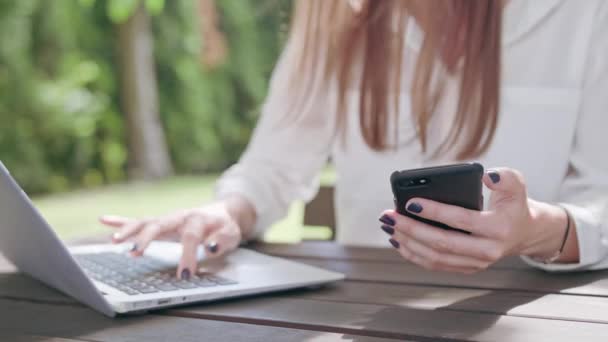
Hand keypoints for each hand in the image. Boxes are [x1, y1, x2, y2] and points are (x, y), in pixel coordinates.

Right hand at [100, 201, 244, 278]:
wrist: (223, 213)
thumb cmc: (225, 227)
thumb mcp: (231, 235)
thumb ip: (222, 241)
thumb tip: (211, 248)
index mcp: (197, 220)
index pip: (190, 238)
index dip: (187, 256)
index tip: (184, 276)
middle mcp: (179, 217)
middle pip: (160, 225)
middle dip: (146, 238)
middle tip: (133, 252)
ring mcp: (167, 219)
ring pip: (145, 223)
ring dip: (129, 231)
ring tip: (114, 241)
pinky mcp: (160, 223)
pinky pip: (138, 221)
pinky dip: (121, 221)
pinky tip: (103, 220)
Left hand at [379, 168, 572, 273]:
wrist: (524, 233)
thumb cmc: (513, 204)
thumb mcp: (516, 185)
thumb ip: (505, 177)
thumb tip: (487, 175)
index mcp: (498, 228)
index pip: (460, 220)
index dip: (433, 212)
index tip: (409, 203)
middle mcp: (487, 251)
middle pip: (442, 243)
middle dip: (411, 229)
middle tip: (389, 216)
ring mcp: (476, 263)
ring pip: (435, 258)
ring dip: (408, 243)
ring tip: (389, 227)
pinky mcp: (466, 269)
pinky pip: (435, 265)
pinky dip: (413, 254)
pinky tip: (398, 241)